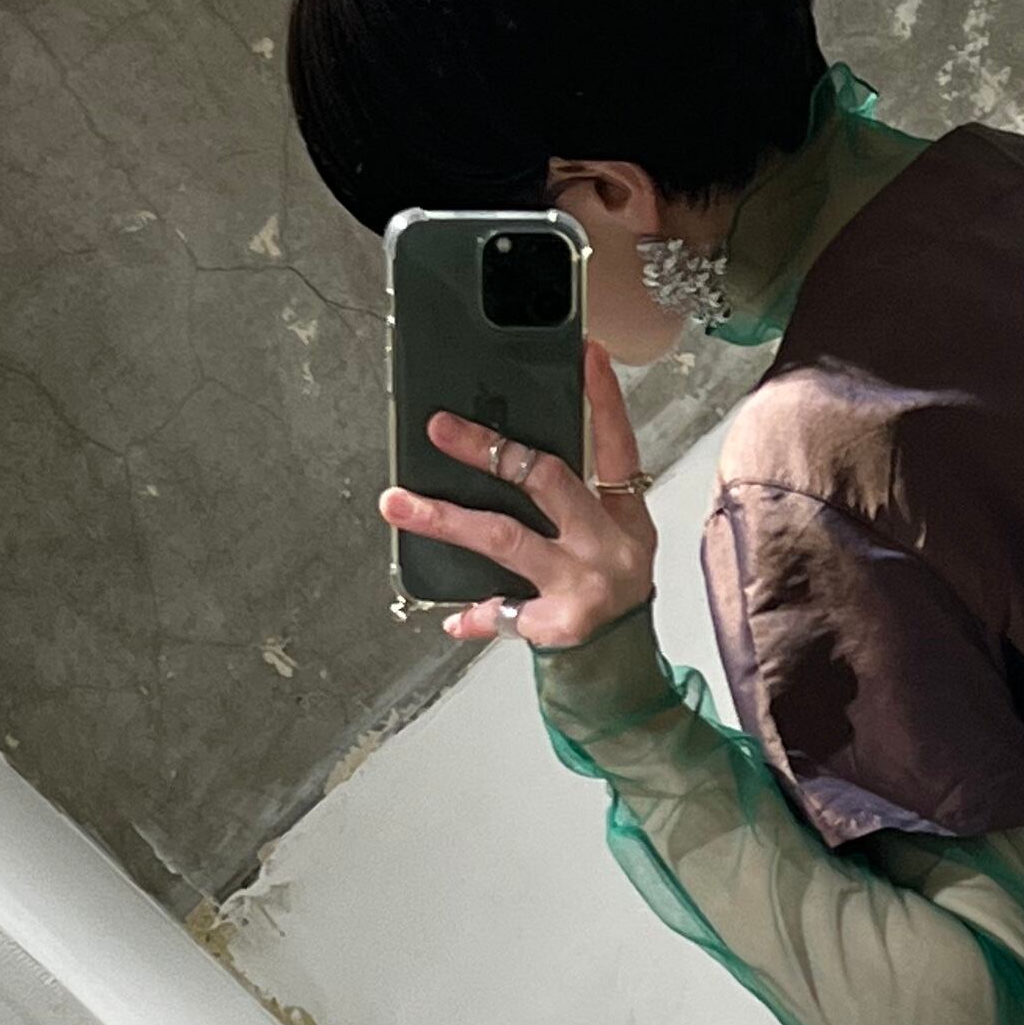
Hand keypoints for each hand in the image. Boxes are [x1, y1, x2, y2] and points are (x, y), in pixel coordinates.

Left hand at [380, 340, 657, 647]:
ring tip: (398, 502)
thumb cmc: (608, 595)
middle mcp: (608, 546)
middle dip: (490, 450)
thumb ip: (574, 501)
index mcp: (626, 518)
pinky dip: (476, 614)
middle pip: (547, 480)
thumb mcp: (610, 540)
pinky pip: (503, 610)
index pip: (616, 447)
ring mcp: (584, 585)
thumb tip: (508, 455)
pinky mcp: (558, 625)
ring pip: (505, 539)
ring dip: (446, 519)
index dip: (604, 400)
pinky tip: (454, 617)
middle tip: (440, 428)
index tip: (586, 354)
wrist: (623, 670)